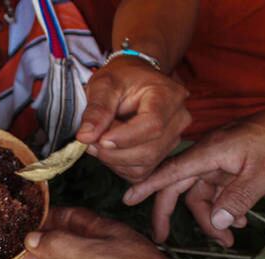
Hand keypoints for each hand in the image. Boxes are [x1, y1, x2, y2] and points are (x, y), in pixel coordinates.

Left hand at [77, 59, 190, 181]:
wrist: (135, 81)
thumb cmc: (121, 79)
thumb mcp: (104, 84)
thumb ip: (96, 109)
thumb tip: (85, 137)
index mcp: (168, 95)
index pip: (153, 125)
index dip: (124, 138)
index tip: (99, 139)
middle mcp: (179, 119)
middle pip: (149, 151)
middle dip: (113, 152)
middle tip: (90, 140)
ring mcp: (174, 139)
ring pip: (143, 166)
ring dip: (114, 160)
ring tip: (98, 141)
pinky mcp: (163, 154)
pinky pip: (140, 173)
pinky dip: (119, 166)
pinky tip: (110, 150)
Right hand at [123, 103, 264, 246]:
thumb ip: (238, 198)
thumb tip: (218, 223)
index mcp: (210, 152)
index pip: (170, 172)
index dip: (147, 187)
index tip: (128, 200)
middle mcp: (209, 156)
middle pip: (179, 187)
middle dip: (171, 213)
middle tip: (163, 239)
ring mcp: (220, 162)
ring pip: (202, 194)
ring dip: (211, 218)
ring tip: (229, 239)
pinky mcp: (232, 166)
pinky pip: (218, 191)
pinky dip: (225, 208)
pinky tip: (240, 221)